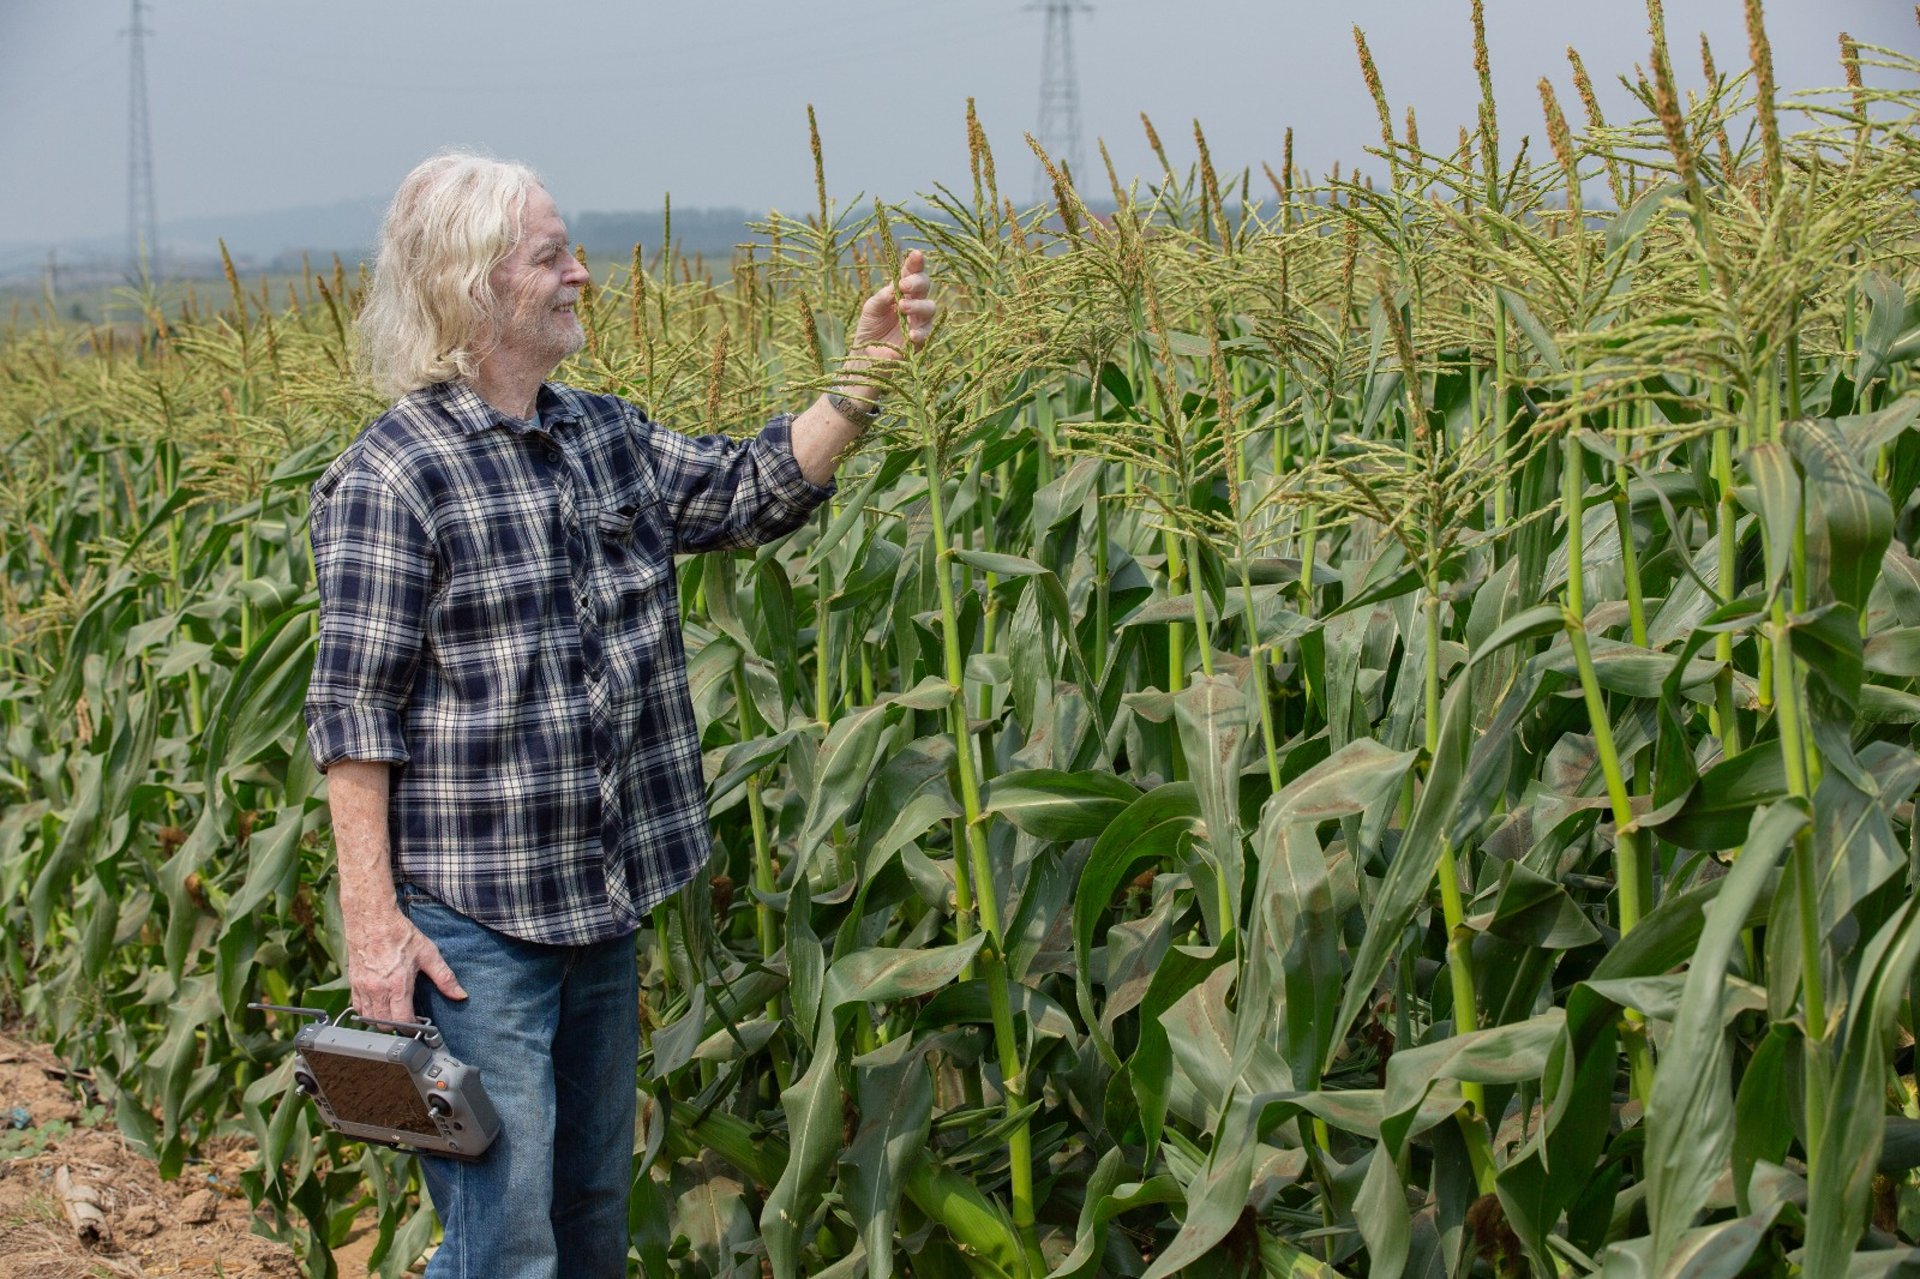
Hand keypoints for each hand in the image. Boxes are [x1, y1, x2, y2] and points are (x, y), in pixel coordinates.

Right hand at [345, 906, 465, 1024]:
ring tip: (393, 1012)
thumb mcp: (428, 954)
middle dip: (397, 1026)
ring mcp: (362, 988)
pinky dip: (367, 1011)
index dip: (412, 1028)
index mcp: (397, 985)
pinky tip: (378, 1004)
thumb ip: (444, 978)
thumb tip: (459, 994)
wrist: (372, 918)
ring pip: (369, 1019)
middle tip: (407, 1019)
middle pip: (384, 1024)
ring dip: (381, 1020)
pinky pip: (357, 1007)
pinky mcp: (353, 983)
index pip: (402, 1021)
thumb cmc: (399, 934)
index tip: (418, 1025)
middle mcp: (377, 990)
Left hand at [848, 249, 934, 366]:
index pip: (911, 272)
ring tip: (903, 308)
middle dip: (917, 282)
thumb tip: (893, 287)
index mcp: (901, 290)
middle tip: (903, 286)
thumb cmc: (870, 327)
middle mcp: (914, 302)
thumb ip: (881, 298)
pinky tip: (911, 334)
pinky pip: (928, 333)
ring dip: (917, 306)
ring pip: (930, 307)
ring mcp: (920, 320)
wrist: (867, 355)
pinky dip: (920, 332)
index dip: (915, 263)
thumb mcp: (871, 309)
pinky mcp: (922, 339)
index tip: (916, 255)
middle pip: (925, 285)